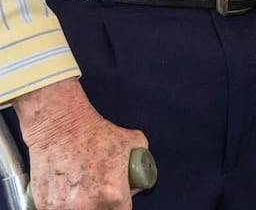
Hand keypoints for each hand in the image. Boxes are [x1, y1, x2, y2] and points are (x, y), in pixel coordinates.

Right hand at [14, 79, 148, 209]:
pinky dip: (61, 202)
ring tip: (79, 183)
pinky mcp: (44, 206)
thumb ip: (140, 164)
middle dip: (101, 203)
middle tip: (97, 186)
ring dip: (79, 204)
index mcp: (112, 193)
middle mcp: (88, 205)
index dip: (121, 202)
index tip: (116, 196)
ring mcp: (63, 208)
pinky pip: (58, 209)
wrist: (60, 125)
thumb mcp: (133, 141)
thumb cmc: (94, 132)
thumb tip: (138, 181)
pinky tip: (64, 184)